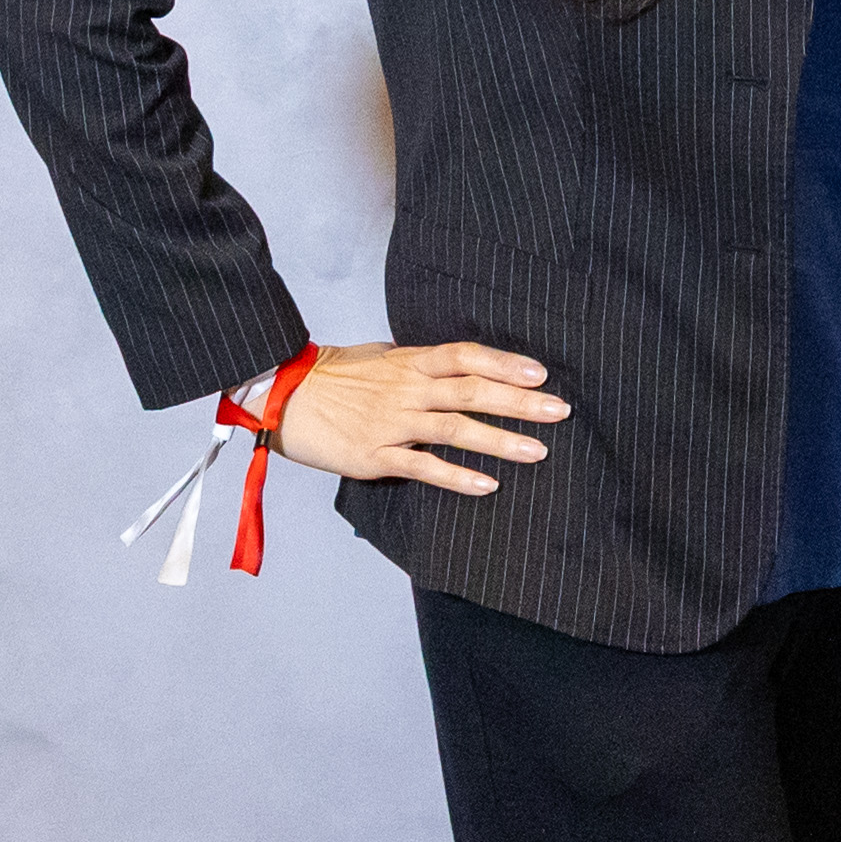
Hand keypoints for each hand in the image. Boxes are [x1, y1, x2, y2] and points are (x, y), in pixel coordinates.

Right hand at [268, 341, 566, 493]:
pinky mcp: (374, 455)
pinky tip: (487, 485)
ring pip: (455, 429)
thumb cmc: (333, 376)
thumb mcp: (380, 357)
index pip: (466, 356)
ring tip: (537, 451)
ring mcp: (392, 422)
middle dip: (520, 402)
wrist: (281, 395)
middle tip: (559, 410)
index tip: (541, 373)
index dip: (505, 363)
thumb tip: (454, 365)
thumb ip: (419, 364)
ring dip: (499, 441)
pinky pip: (423, 467)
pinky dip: (457, 477)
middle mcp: (407, 389)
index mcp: (410, 362)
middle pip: (472, 391)